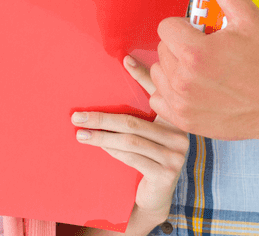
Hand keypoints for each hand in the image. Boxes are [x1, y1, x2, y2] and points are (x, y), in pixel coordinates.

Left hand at [72, 56, 188, 233]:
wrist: (154, 198)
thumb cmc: (145, 159)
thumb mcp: (143, 134)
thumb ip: (136, 114)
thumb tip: (115, 82)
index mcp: (175, 120)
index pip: (157, 93)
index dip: (142, 76)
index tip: (124, 60)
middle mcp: (180, 136)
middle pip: (133, 121)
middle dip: (102, 117)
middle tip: (78, 115)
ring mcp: (175, 156)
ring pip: (130, 140)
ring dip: (101, 136)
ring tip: (81, 133)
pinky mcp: (165, 174)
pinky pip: (132, 158)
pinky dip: (112, 151)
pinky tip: (99, 146)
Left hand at [150, 0, 258, 141]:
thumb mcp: (248, 19)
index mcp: (195, 53)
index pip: (166, 26)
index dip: (184, 27)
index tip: (202, 34)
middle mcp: (183, 80)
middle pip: (162, 48)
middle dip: (180, 46)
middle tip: (209, 53)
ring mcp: (182, 104)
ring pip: (160, 72)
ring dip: (175, 68)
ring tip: (203, 71)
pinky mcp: (184, 121)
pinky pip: (159, 99)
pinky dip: (172, 93)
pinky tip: (195, 89)